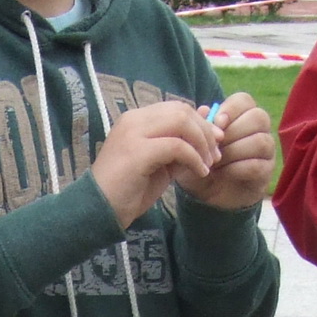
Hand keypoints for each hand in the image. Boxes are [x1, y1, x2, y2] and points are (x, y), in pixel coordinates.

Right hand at [91, 100, 219, 226]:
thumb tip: (206, 125)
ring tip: (208, 165)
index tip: (215, 142)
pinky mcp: (137, 151)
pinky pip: (176, 146)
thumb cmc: (129, 189)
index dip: (200, 122)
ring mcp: (133, 133)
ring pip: (181, 122)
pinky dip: (194, 158)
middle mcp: (133, 119)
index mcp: (137, 119)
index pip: (176, 107)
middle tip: (216, 154)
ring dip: (201, 143)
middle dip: (205, 131)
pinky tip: (199, 172)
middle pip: (181, 110)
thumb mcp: (161, 163)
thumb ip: (179, 145)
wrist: (100, 209)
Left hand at [182, 91, 275, 210]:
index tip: (217, 123)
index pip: (245, 100)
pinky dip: (235, 168)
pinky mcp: (266, 172)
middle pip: (258, 117)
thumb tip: (204, 109)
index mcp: (242, 116)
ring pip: (260, 141)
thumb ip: (199, 125)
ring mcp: (266, 151)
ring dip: (233, 151)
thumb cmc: (202, 162)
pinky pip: (257, 165)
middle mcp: (259, 130)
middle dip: (233, 132)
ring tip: (216, 162)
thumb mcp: (194, 143)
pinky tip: (222, 173)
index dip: (231, 109)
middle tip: (215, 146)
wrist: (207, 194)